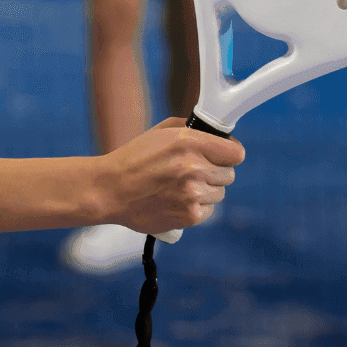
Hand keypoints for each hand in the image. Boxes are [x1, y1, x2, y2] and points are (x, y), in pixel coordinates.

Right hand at [94, 117, 245, 233]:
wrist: (110, 190)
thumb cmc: (133, 158)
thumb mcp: (159, 133)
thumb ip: (190, 130)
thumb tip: (215, 136)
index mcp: (188, 142)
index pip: (236, 153)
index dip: (230, 153)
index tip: (223, 154)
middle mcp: (194, 167)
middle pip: (229, 174)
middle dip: (215, 171)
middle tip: (194, 171)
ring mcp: (193, 193)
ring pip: (219, 193)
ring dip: (206, 189)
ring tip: (180, 186)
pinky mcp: (190, 215)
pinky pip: (208, 209)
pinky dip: (197, 205)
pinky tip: (177, 199)